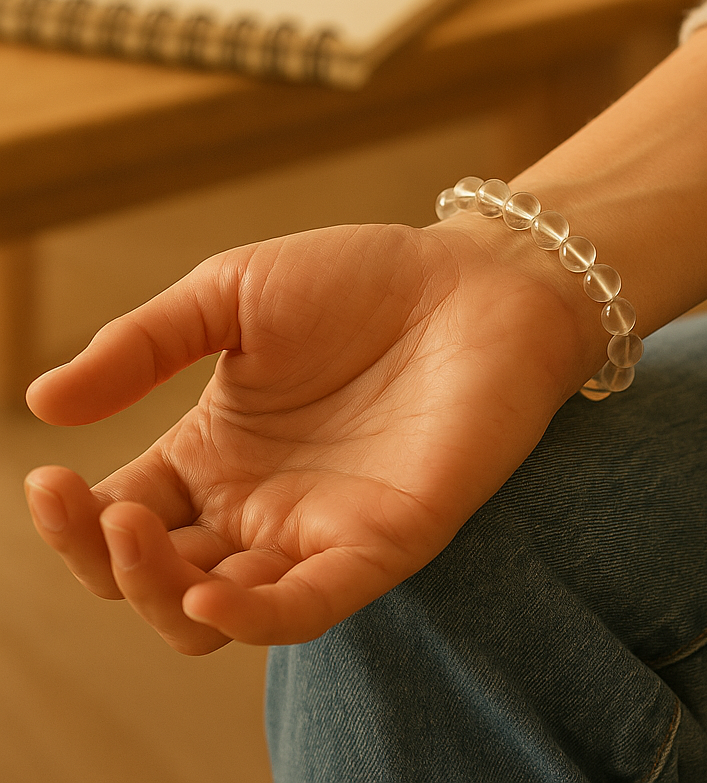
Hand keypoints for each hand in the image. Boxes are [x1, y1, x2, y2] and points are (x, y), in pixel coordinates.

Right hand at [24, 221, 596, 653]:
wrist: (475, 278)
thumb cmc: (362, 280)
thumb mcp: (232, 295)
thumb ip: (143, 345)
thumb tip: (40, 403)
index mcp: (217, 453)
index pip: (123, 516)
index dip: (73, 518)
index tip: (48, 479)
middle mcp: (260, 504)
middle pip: (157, 578)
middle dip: (106, 561)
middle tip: (92, 505)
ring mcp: (320, 528)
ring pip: (217, 611)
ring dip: (160, 591)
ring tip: (132, 529)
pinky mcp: (385, 540)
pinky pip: (309, 607)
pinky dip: (253, 615)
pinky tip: (205, 589)